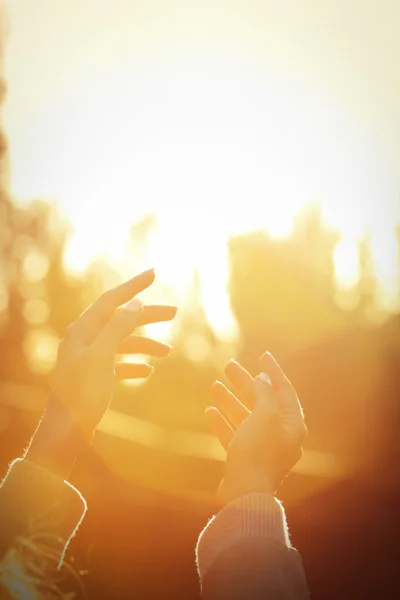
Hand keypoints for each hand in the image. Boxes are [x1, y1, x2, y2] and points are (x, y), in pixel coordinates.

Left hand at [27, 268, 176, 476]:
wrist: (66, 433)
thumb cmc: (82, 394)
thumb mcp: (102, 357)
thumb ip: (118, 327)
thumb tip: (135, 303)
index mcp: (83, 331)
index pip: (111, 300)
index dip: (133, 286)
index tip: (153, 273)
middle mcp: (84, 340)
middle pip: (121, 320)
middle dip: (147, 316)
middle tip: (174, 312)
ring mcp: (89, 358)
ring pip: (122, 343)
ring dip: (145, 344)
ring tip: (168, 351)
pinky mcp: (94, 377)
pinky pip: (118, 364)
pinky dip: (134, 365)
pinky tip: (148, 372)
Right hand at [206, 352, 306, 504]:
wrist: (245, 494)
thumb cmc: (258, 452)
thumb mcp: (266, 415)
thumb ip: (265, 394)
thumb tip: (264, 379)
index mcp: (291, 425)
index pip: (284, 390)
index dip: (273, 371)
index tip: (263, 355)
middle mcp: (279, 435)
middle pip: (262, 402)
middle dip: (246, 383)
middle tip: (229, 366)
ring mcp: (262, 448)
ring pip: (245, 417)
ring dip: (231, 400)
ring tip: (215, 385)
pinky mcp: (245, 459)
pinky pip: (234, 435)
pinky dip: (223, 422)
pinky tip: (210, 411)